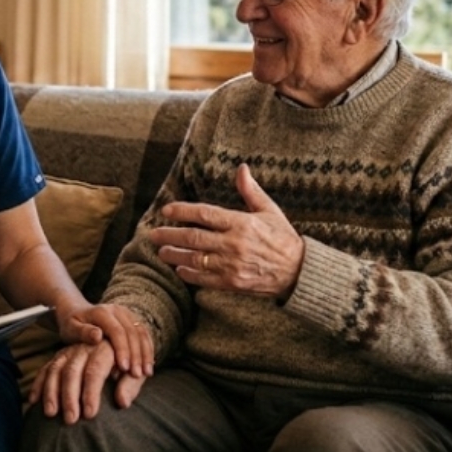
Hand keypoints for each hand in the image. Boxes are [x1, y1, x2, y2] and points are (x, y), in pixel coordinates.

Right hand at [28, 341, 147, 423]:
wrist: (118, 350)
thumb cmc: (129, 366)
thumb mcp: (136, 373)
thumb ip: (131, 386)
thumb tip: (122, 401)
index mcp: (105, 349)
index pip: (95, 370)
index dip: (91, 393)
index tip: (90, 415)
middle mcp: (84, 348)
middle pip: (72, 370)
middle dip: (69, 396)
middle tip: (70, 420)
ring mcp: (69, 352)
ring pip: (55, 369)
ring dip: (51, 392)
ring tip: (50, 414)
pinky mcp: (59, 358)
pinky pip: (45, 370)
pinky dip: (38, 384)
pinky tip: (34, 401)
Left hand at [57, 303, 153, 376]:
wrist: (77, 312)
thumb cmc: (71, 325)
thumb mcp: (71, 328)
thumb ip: (83, 332)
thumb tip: (98, 336)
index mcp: (102, 312)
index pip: (117, 330)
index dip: (122, 349)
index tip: (124, 368)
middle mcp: (117, 310)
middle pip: (132, 332)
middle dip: (136, 355)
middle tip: (136, 375)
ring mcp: (126, 314)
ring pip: (141, 332)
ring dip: (145, 353)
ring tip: (146, 373)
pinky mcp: (132, 320)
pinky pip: (144, 334)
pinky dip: (148, 350)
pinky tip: (148, 366)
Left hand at [149, 163, 304, 297]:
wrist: (298, 272)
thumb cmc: (282, 238)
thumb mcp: (269, 211)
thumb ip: (250, 191)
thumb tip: (241, 168)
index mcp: (241, 223)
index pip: (204, 214)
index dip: (182, 211)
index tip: (166, 210)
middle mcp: (233, 244)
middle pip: (193, 237)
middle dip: (170, 235)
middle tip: (153, 234)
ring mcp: (231, 265)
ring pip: (195, 259)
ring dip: (175, 255)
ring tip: (161, 251)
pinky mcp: (232, 283)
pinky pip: (205, 279)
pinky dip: (190, 274)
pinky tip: (180, 269)